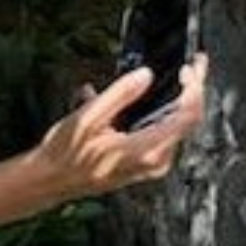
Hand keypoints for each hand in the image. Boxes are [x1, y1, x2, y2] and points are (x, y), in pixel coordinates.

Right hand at [30, 54, 207, 198]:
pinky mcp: (145, 164)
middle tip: (190, 65)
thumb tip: (146, 75)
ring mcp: (152, 165)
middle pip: (186, 121)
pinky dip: (158, 113)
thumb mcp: (89, 117)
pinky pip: (162, 134)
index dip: (194, 88)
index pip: (187, 116)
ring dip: (173, 100)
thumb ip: (121, 94)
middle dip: (190, 90)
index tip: (190, 67)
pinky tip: (141, 100)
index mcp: (146, 150)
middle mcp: (155, 161)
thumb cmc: (65, 154)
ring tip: (172, 78)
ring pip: (175, 127)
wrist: (51, 180)